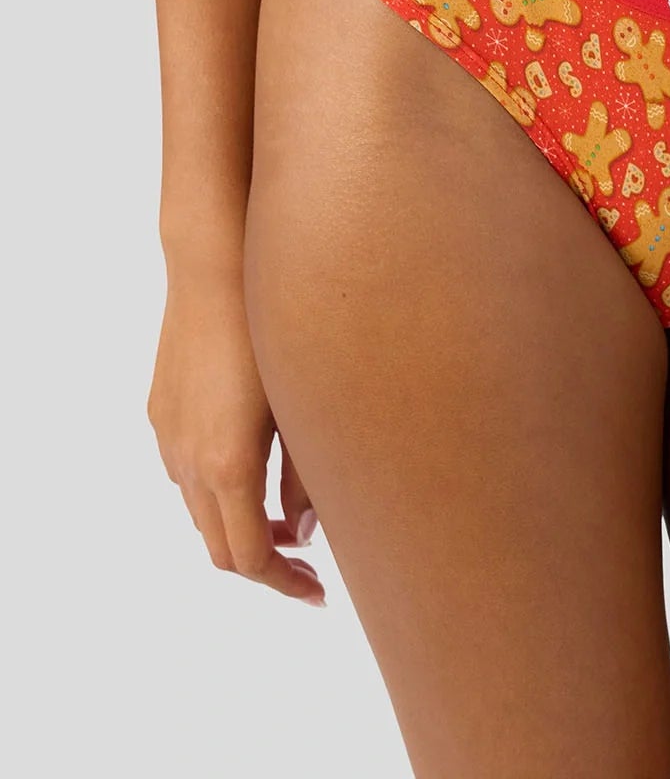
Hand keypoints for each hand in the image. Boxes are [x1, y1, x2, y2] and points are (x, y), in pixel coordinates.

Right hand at [148, 268, 324, 605]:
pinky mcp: (161, 409)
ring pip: (198, 509)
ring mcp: (168, 435)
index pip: (249, 558)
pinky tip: (253, 465)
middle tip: (309, 562)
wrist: (217, 265)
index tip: (319, 591)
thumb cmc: (277, 328)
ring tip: (287, 516)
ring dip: (238, 524)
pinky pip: (185, 470)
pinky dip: (217, 489)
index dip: (285, 583)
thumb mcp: (305, 406)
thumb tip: (303, 531)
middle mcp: (188, 460)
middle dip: (265, 562)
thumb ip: (306, 477)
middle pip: (219, 544)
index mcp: (228, 466)